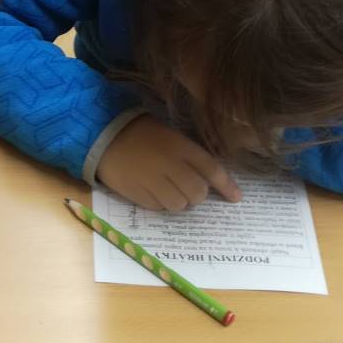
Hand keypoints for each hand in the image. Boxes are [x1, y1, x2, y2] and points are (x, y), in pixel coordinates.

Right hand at [96, 116, 241, 210]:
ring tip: (168, 189)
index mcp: (181, 147)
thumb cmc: (143, 134)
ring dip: (179, 201)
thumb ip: (190, 157)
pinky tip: (152, 191)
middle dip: (197, 195)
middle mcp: (170, 165)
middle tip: (188, 189)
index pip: (211, 170)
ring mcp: (153, 181)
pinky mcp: (138, 194)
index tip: (237, 198)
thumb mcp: (172, 137)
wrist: (105, 136)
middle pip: (197, 193)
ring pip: (179, 205)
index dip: (227, 186)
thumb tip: (209, 181)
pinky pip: (159, 208)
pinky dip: (160, 204)